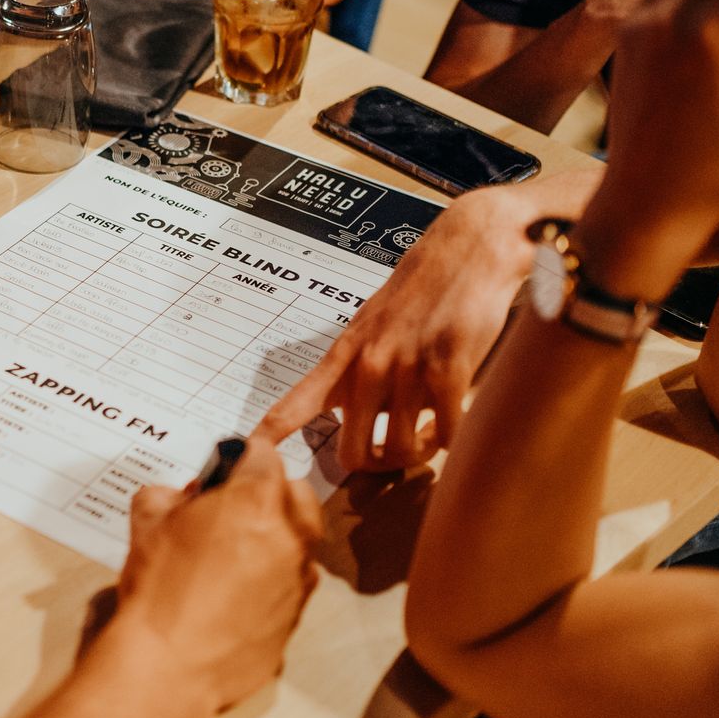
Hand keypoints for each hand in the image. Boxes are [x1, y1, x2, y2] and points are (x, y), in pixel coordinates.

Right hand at [111, 444, 322, 711]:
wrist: (169, 666)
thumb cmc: (158, 589)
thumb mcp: (147, 522)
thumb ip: (168, 494)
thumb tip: (181, 498)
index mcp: (257, 499)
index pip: (264, 454)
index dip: (240, 460)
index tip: (225, 474)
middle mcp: (291, 534)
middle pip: (297, 493)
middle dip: (269, 494)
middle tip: (230, 513)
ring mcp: (300, 578)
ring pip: (299, 540)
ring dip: (274, 538)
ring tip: (231, 559)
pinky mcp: (299, 616)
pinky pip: (292, 582)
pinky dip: (273, 580)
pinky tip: (236, 597)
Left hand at [253, 184, 532, 471]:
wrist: (467, 251)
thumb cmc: (419, 293)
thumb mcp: (371, 328)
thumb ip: (357, 374)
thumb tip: (351, 419)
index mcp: (344, 355)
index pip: (296, 402)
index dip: (269, 434)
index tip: (251, 456)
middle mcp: (368, 363)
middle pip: (352, 453)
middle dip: (375, 466)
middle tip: (394, 455)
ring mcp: (407, 366)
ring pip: (399, 449)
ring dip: (418, 454)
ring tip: (429, 436)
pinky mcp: (448, 368)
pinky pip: (445, 432)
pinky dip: (448, 439)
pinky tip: (450, 422)